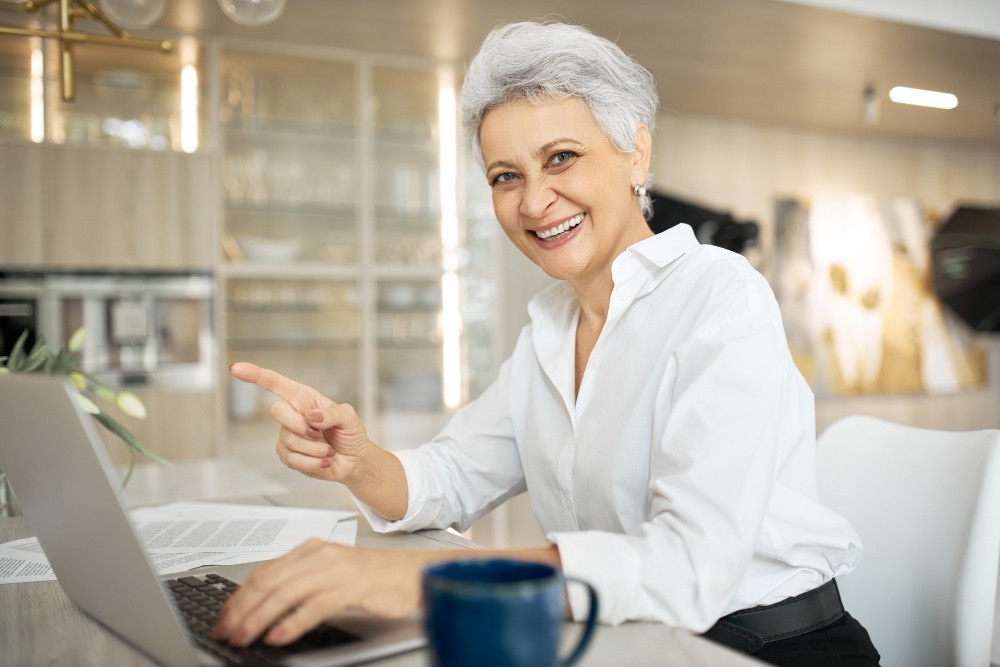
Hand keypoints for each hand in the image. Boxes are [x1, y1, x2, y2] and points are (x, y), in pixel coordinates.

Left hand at [212, 541, 430, 646]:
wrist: (416, 572)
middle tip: (226, 631)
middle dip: (242, 609)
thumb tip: (265, 607)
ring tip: (244, 636)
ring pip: (286, 593)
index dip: (238, 597)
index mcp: (312, 550)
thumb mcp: (333, 573)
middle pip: (270, 581)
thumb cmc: (377, 577)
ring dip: (260, 618)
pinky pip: (315, 605)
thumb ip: (302, 583)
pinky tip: (279, 636)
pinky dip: (293, 622)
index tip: (224, 619)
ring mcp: (337, 569)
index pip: (264, 572)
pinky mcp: (353, 587)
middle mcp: (321, 555)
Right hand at [229, 362, 370, 484]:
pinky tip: (323, 461)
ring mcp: (287, 435)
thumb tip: (311, 416)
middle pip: (276, 410)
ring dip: (314, 448)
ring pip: (288, 439)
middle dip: (299, 424)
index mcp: (304, 398)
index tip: (236, 368)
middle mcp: (292, 414)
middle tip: (319, 433)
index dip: (255, 375)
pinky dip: (312, 462)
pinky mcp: (288, 456)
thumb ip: (332, 413)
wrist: (354, 460)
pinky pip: (292, 459)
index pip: (275, 383)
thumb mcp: (349, 416)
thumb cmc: (350, 433)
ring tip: (328, 449)